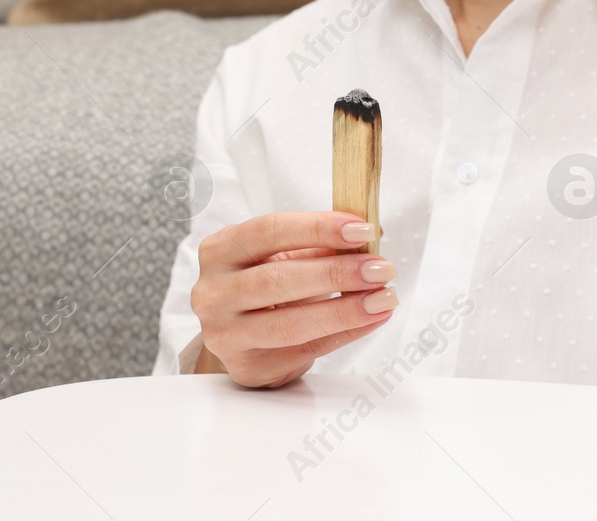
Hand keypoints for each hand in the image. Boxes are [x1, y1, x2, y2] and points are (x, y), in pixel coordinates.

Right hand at [191, 211, 396, 387]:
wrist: (239, 333)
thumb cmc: (263, 284)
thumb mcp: (283, 256)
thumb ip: (320, 243)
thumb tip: (372, 233)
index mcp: (220, 251)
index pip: (268, 231)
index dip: (317, 228)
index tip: (361, 230)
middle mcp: (213, 293)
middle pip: (277, 280)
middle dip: (336, 273)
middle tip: (380, 269)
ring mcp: (225, 335)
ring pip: (288, 323)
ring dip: (344, 310)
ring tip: (382, 299)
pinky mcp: (247, 367)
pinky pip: (303, 351)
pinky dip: (343, 334)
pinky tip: (371, 320)